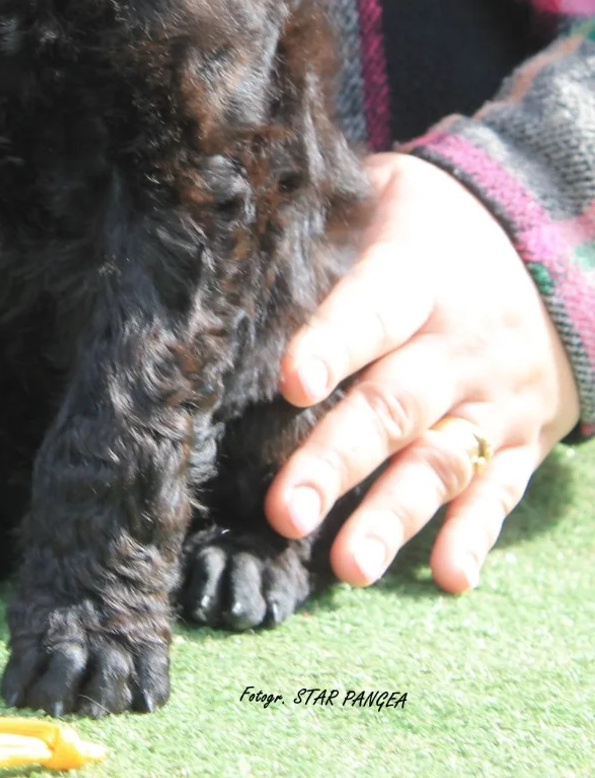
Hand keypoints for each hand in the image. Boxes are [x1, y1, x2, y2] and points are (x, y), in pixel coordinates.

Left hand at [267, 152, 579, 591]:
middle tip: (286, 512)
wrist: (550, 245)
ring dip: (394, 518)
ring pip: (440, 462)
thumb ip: (323, 227)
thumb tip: (226, 238)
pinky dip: (474, 536)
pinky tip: (449, 580)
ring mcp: (491, 399)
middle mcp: (457, 344)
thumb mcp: (385, 197)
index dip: (331, 344)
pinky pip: (498, 493)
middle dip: (337, 461)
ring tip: (348, 567)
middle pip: (393, 405)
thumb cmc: (429, 225)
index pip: (371, 310)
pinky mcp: (518, 442)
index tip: (288, 383)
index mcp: (417, 275)